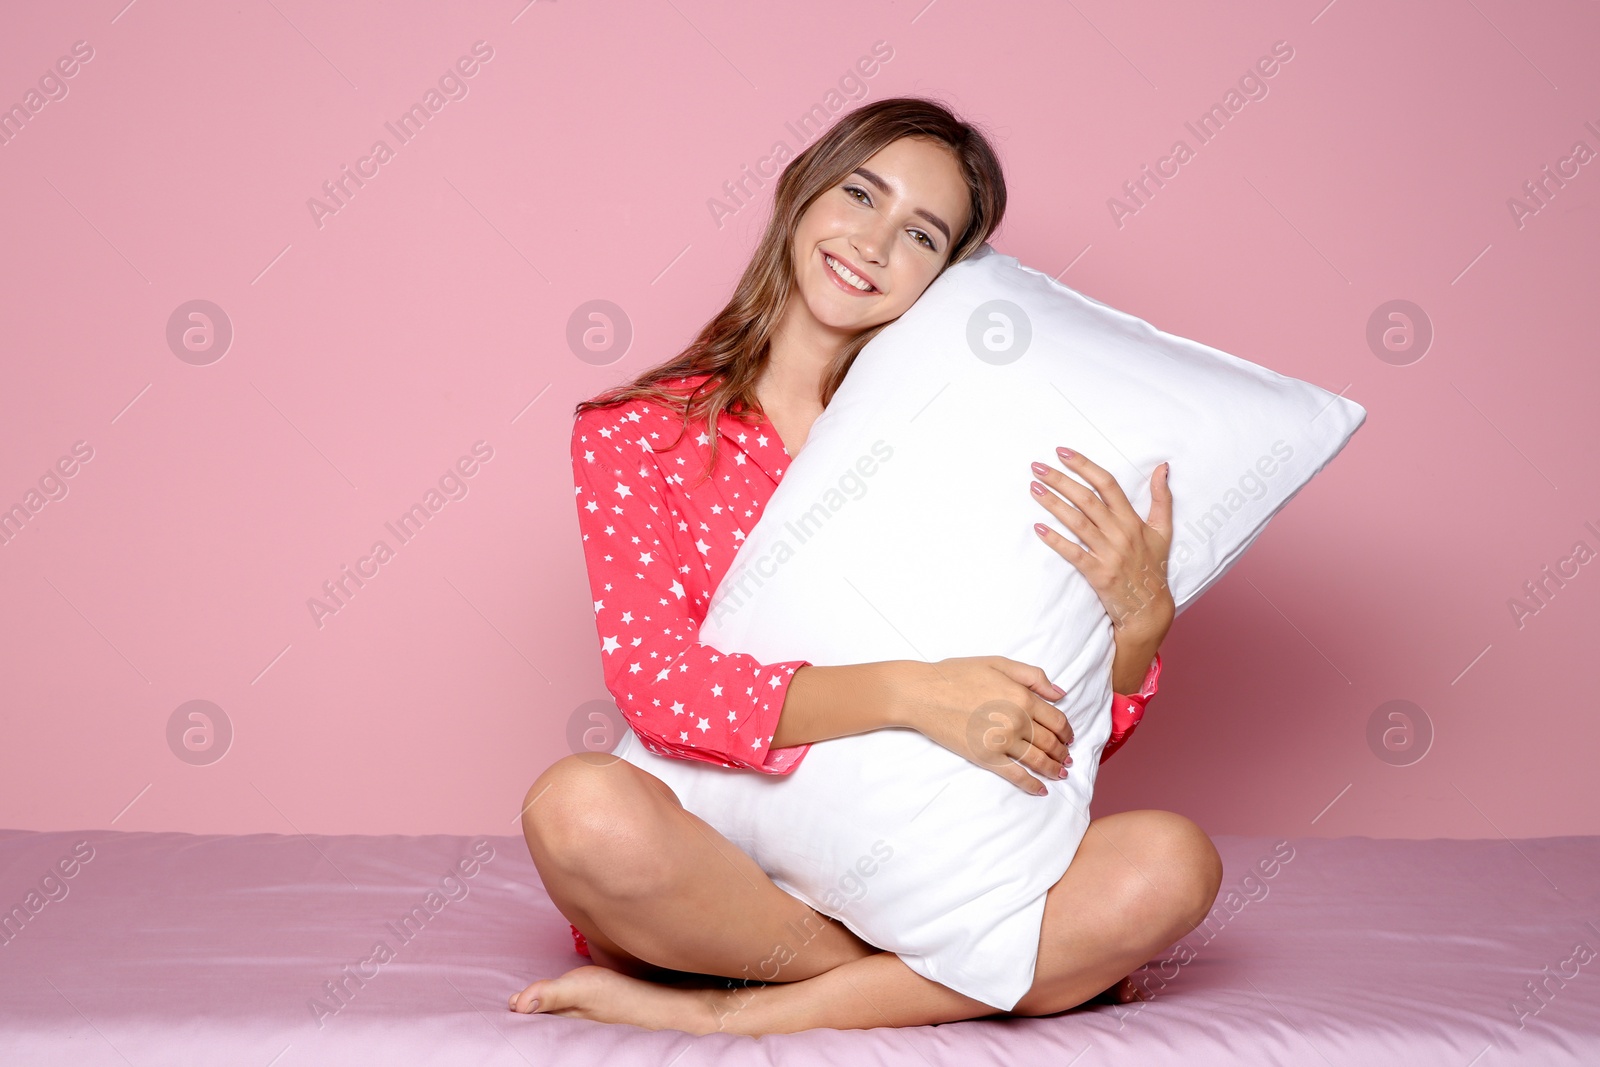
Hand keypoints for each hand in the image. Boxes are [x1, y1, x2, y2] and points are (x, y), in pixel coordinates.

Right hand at [891, 657, 1072, 794]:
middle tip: (1067, 758)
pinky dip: (1031, 785)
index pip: (1057, 719)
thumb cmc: (957, 674)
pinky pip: (1015, 775)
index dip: (1067, 731)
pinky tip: (1041, 789)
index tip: (1069, 737)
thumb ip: (1033, 676)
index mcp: (1023, 697)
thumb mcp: (999, 662)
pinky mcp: (986, 758)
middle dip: (1063, 752)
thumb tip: (1060, 693)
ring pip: (1038, 760)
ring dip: (1054, 769)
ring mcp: (1002, 742)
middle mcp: (1017, 721)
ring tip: (1061, 773)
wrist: (923, 693)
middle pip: (1050, 742)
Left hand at [1029, 448, 1175, 644]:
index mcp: (1132, 520)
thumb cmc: (1153, 565)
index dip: (1084, 466)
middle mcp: (1120, 533)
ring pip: (1077, 522)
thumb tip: (1162, 467)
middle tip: (1038, 466)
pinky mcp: (1097, 573)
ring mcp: (1108, 553)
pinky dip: (1056, 541)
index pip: (1107, 484)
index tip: (1062, 452)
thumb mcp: (1162, 530)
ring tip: (1033, 488)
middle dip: (1061, 480)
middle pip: (1087, 499)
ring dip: (1054, 504)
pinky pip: (1074, 554)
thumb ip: (1162, 498)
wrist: (1149, 607)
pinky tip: (1038, 528)